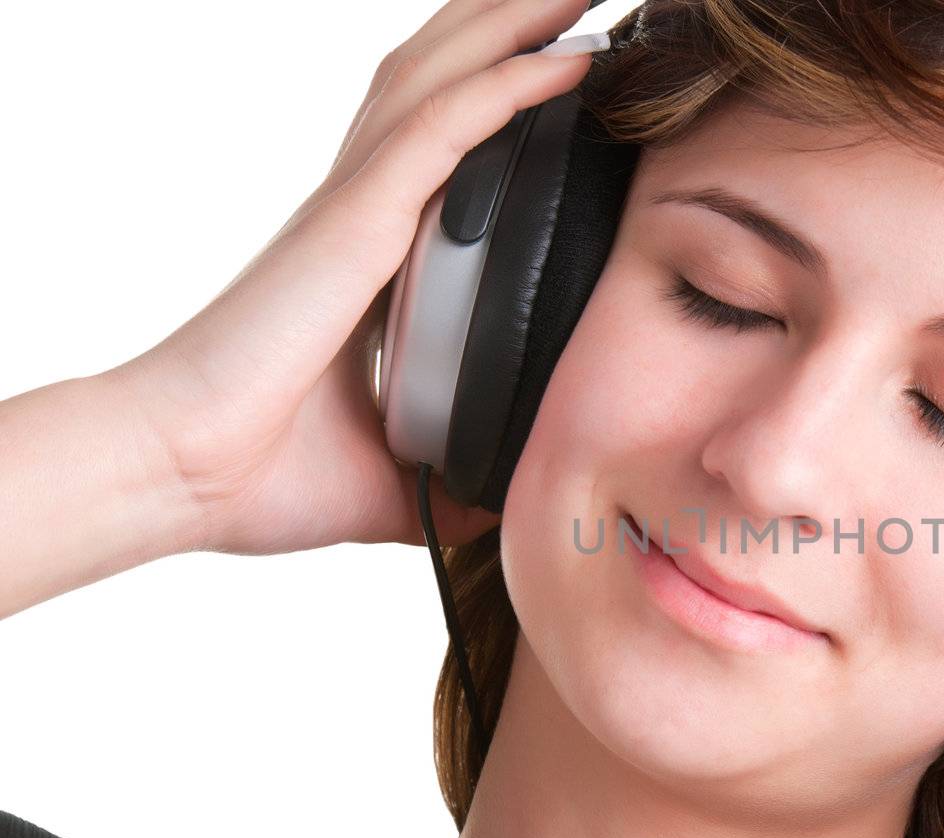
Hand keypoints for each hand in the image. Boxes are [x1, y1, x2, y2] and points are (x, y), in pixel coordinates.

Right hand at [110, 0, 599, 555]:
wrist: (181, 480)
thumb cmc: (261, 475)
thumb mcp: (397, 476)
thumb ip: (455, 476)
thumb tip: (514, 500)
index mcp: (371, 257)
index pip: (448, 143)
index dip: (503, 88)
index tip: (577, 64)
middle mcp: (363, 211)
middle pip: (446, 81)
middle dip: (513, 25)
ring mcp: (354, 208)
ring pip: (445, 77)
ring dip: (515, 24)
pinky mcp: (351, 224)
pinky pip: (442, 131)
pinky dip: (506, 88)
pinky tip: (570, 59)